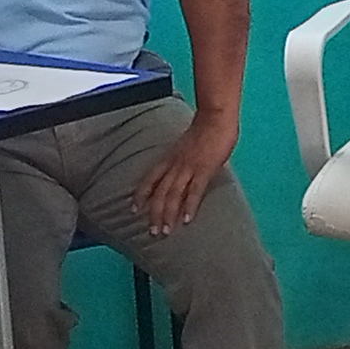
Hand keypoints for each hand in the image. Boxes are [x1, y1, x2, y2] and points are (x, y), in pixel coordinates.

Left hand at [135, 104, 238, 238]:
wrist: (215, 117)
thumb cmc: (205, 130)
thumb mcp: (187, 146)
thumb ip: (183, 160)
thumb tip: (184, 172)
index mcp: (170, 158)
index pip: (150, 179)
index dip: (141, 195)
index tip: (134, 208)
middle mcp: (175, 165)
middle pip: (160, 192)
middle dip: (154, 213)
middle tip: (151, 231)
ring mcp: (189, 168)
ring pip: (173, 195)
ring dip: (168, 214)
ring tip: (166, 231)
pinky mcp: (204, 169)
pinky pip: (195, 191)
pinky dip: (189, 206)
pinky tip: (187, 219)